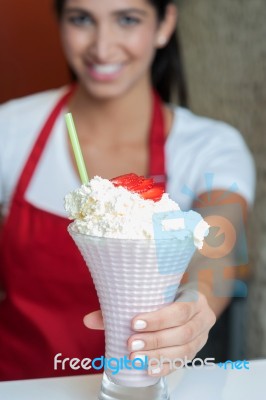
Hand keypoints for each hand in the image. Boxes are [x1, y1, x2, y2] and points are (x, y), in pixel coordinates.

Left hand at [84, 289, 215, 376]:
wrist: (188, 299)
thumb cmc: (169, 295)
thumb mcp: (152, 292)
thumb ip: (122, 304)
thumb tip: (89, 320)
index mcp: (195, 298)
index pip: (180, 310)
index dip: (159, 319)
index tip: (134, 323)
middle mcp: (202, 318)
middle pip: (182, 333)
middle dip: (155, 340)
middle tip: (131, 344)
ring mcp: (201, 337)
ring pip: (183, 350)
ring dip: (158, 355)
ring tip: (135, 358)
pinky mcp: (195, 351)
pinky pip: (182, 362)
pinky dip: (164, 367)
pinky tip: (148, 369)